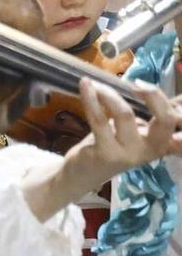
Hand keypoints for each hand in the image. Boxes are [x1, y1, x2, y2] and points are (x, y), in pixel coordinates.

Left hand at [34, 79, 179, 217]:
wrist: (82, 174)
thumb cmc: (111, 146)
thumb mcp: (133, 132)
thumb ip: (144, 116)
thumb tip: (150, 88)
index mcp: (161, 144)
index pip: (172, 119)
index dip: (161, 98)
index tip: (140, 84)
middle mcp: (151, 151)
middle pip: (163, 119)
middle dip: (152, 95)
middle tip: (133, 83)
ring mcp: (128, 154)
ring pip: (126, 114)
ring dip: (109, 93)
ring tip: (92, 82)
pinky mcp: (105, 153)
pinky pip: (99, 119)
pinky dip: (91, 99)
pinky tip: (85, 86)